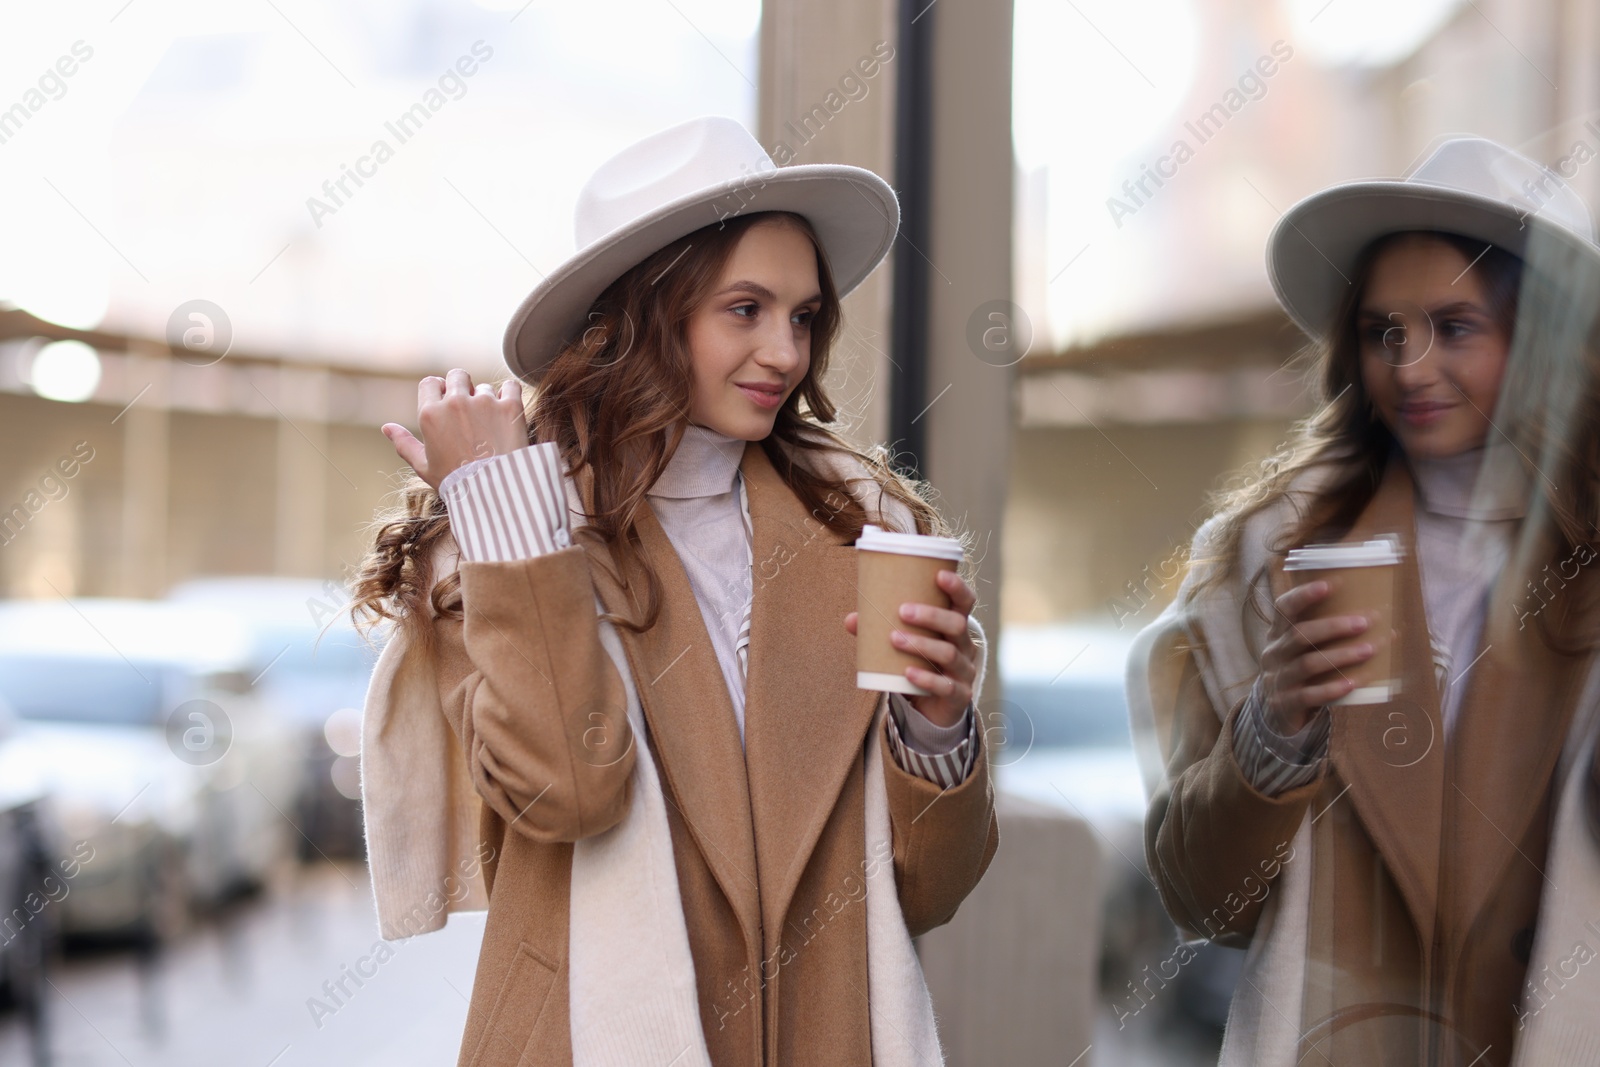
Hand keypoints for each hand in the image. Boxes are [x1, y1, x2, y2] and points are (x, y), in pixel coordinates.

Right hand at [381, 369, 527, 490]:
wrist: (493, 493)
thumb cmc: (455, 483)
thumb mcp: (424, 466)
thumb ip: (404, 443)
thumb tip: (387, 427)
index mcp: (431, 414)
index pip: (430, 383)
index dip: (438, 390)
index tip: (446, 401)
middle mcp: (456, 403)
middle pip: (457, 376)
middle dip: (461, 387)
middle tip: (469, 410)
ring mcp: (484, 403)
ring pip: (485, 387)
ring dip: (486, 400)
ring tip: (489, 427)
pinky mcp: (510, 407)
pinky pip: (511, 387)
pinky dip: (510, 395)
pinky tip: (507, 413)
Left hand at [844, 569, 978, 728]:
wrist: (932, 708)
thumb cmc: (919, 664)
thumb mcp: (903, 645)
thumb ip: (879, 631)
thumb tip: (851, 620)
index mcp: (955, 627)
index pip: (965, 602)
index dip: (956, 587)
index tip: (939, 575)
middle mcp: (965, 646)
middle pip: (957, 625)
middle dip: (932, 615)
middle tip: (903, 611)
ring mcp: (964, 671)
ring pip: (949, 654)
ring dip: (921, 644)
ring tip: (895, 638)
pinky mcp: (959, 696)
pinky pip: (945, 686)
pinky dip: (926, 679)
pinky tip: (908, 673)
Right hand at [1259, 580, 1377, 734]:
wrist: (1277, 713)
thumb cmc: (1301, 672)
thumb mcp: (1304, 649)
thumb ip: (1328, 634)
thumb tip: (1384, 621)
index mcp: (1278, 634)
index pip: (1284, 608)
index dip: (1304, 595)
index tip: (1331, 584)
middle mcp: (1275, 653)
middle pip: (1300, 635)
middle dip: (1334, 626)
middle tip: (1366, 621)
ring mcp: (1279, 678)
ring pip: (1308, 664)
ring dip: (1341, 655)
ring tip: (1369, 650)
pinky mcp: (1287, 702)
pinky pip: (1310, 695)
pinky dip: (1332, 688)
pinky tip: (1353, 683)